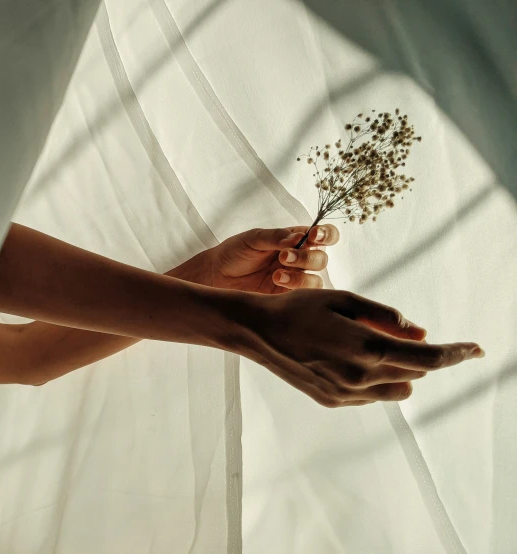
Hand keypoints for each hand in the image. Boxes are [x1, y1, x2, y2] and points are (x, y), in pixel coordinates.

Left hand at [173, 225, 338, 293]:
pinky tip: (277, 283)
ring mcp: (296, 280)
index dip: (326, 234)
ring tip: (276, 276)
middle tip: (283, 256)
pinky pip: (305, 298)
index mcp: (296, 240)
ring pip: (316, 280)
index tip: (313, 235)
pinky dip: (296, 291)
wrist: (216, 276)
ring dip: (300, 277)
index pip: (324, 235)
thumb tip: (298, 237)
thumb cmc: (235, 252)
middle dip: (306, 257)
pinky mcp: (288, 298)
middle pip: (321, 258)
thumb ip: (276, 237)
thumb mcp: (253, 238)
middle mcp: (300, 260)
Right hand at [220, 288, 483, 406]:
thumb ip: (386, 317)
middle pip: (415, 373)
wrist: (258, 332)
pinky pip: (371, 394)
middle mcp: (360, 377)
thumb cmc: (299, 308)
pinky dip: (372, 378)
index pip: (429, 359)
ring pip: (396, 388)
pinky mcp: (333, 400)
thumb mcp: (345, 300)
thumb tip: (421, 333)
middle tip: (398, 333)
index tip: (475, 350)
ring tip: (367, 345)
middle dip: (418, 355)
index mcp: (367, 348)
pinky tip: (346, 358)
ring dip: (397, 369)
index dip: (456, 354)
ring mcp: (346, 393)